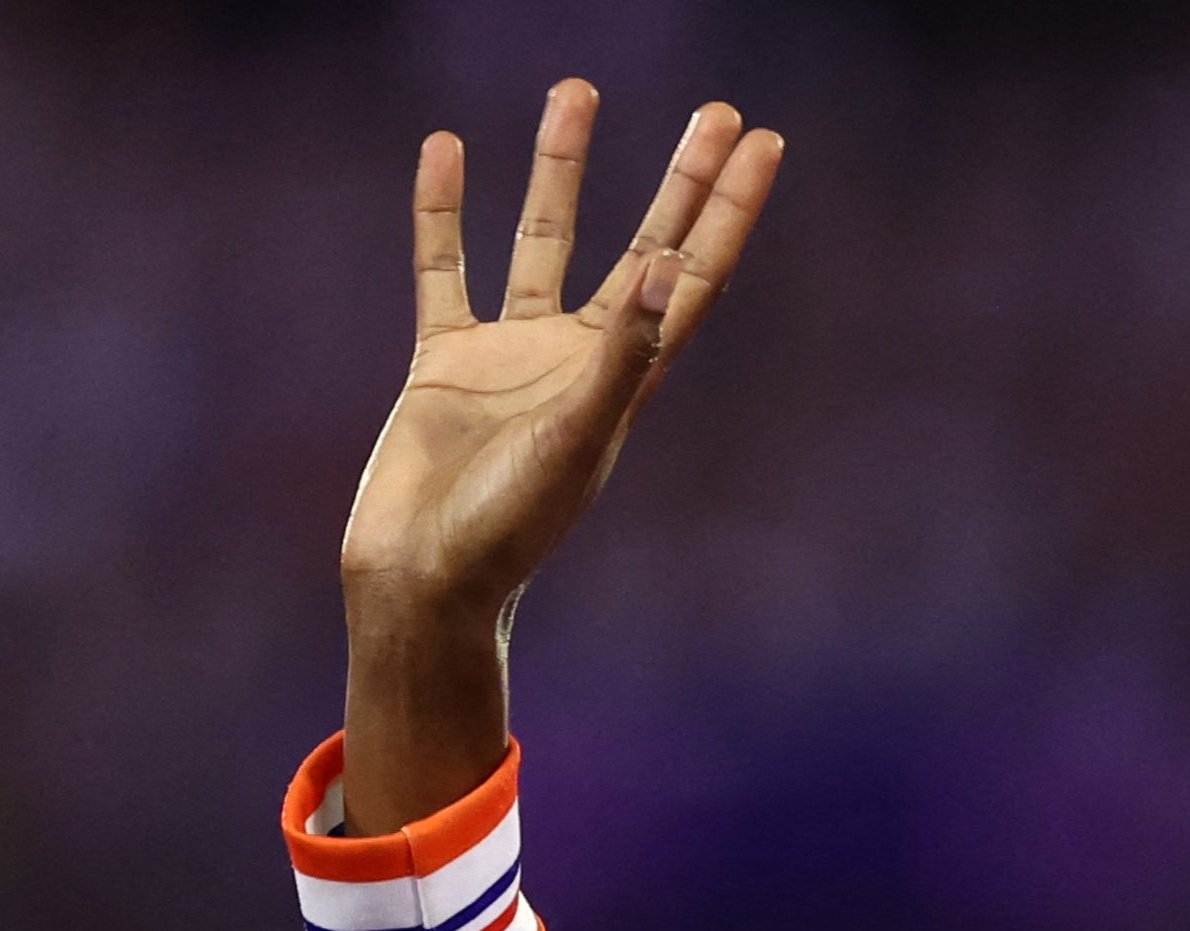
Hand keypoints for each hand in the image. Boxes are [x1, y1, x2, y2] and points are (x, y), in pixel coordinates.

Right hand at [339, 81, 784, 833]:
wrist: (425, 581)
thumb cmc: (510, 532)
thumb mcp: (575, 444)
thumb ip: (619, 360)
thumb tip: (665, 272)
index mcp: (627, 379)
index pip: (694, 276)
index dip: (729, 211)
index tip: (764, 142)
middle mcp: (580, 358)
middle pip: (645, 245)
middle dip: (681, 181)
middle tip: (719, 112)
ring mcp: (512, 355)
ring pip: (543, 239)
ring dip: (562, 169)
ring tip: (579, 90)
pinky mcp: (445, 361)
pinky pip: (443, 269)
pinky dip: (442, 212)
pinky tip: (445, 149)